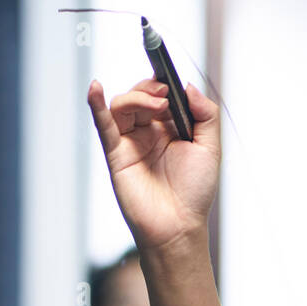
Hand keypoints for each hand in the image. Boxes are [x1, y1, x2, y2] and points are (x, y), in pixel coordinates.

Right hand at [87, 78, 221, 253]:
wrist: (178, 226)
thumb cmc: (195, 193)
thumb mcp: (211, 148)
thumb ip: (206, 114)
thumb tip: (187, 86)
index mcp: (172, 128)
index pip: (163, 94)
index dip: (165, 83)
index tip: (171, 79)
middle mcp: (150, 132)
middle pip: (141, 95)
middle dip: (152, 89)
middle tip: (165, 97)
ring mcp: (131, 141)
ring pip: (123, 105)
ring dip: (137, 97)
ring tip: (157, 105)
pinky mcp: (116, 153)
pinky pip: (103, 124)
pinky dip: (97, 104)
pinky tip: (96, 88)